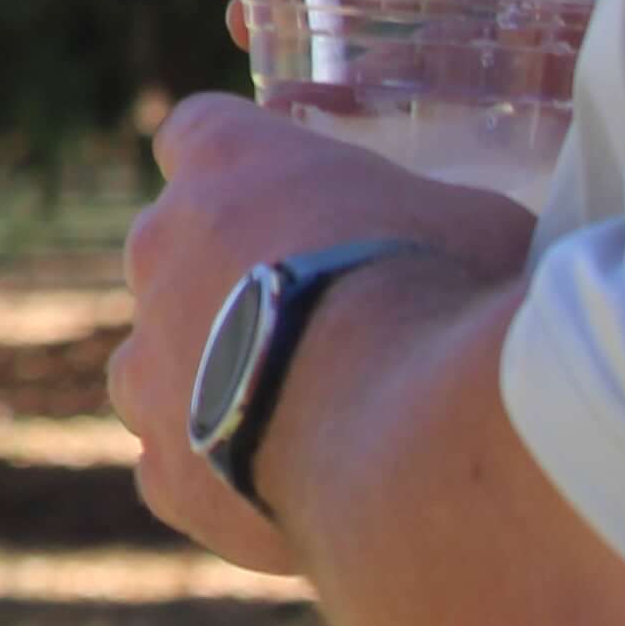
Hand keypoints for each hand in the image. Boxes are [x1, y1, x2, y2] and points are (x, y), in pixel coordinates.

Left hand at [110, 93, 532, 572]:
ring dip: (213, 380)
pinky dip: (223, 476)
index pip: (199, 132)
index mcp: (227, 161)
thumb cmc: (453, 301)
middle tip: (323, 324)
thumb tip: (465, 249)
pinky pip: (178, 464)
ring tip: (306, 417)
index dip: (242, 167)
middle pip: (174, 251)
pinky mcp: (164, 467)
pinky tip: (294, 493)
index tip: (287, 200)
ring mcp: (146, 364)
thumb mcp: (478, 224)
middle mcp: (159, 249)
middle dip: (232, 280)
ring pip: (158, 363)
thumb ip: (434, 223)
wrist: (412, 440)